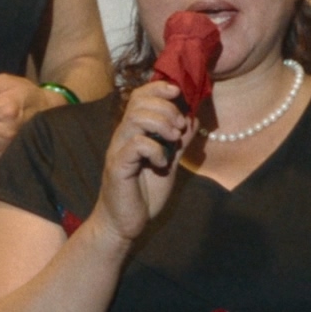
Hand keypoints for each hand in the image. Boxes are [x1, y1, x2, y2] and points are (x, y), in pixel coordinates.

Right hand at [89, 80, 190, 243]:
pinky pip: (135, 145)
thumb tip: (193, 118)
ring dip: (161, 123)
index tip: (178, 92)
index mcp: (134, 132)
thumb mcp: (169, 163)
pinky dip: (155, 149)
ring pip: (135, 119)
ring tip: (174, 139)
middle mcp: (123, 137)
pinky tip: (162, 163)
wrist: (126, 223)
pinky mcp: (118, 166)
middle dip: (165, 107)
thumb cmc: (145, 193)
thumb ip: (179, 142)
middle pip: (138, 102)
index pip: (140, 96)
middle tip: (180, 126)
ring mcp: (118, 150)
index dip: (158, 88)